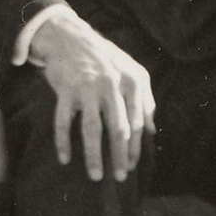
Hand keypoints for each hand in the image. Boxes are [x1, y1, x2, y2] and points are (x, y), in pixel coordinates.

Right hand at [31, 14, 155, 181]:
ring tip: (96, 176)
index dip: (134, 147)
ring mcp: (87, 87)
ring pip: (92, 129)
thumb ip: (144, 98)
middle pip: (118, 128)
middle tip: (120, 178)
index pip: (136, 122)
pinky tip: (65, 159)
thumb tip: (152, 130)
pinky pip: (63, 121)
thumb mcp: (129, 72)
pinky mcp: (65, 88)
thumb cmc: (103, 59)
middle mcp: (111, 85)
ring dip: (94, 155)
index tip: (131, 166)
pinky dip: (63, 142)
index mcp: (130, 82)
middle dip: (120, 156)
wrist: (69, 37)